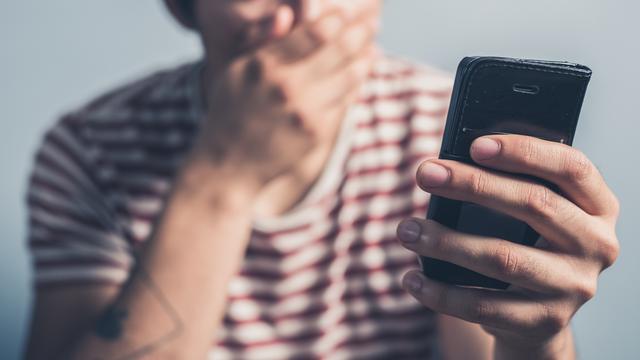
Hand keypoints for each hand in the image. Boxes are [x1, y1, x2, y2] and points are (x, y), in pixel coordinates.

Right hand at [188, 2, 378, 190]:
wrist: (230, 164)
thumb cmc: (232, 110)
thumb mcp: (237, 70)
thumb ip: (260, 40)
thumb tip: (287, 13)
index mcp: (264, 65)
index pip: (314, 32)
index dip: (338, 19)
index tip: (346, 14)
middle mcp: (286, 86)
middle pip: (339, 49)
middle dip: (360, 33)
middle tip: (372, 25)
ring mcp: (304, 112)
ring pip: (349, 76)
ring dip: (365, 59)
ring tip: (372, 49)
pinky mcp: (317, 133)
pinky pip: (346, 102)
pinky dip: (357, 85)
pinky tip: (361, 75)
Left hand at [396, 135, 619, 356]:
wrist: (537, 318)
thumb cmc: (526, 245)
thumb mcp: (533, 213)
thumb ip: (510, 185)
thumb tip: (446, 166)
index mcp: (598, 206)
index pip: (571, 166)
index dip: (524, 151)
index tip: (475, 144)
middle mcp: (597, 245)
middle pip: (533, 204)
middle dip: (472, 185)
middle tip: (425, 173)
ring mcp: (573, 287)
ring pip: (503, 258)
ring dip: (446, 241)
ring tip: (407, 230)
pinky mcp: (544, 321)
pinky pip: (484, 305)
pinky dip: (441, 292)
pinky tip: (412, 279)